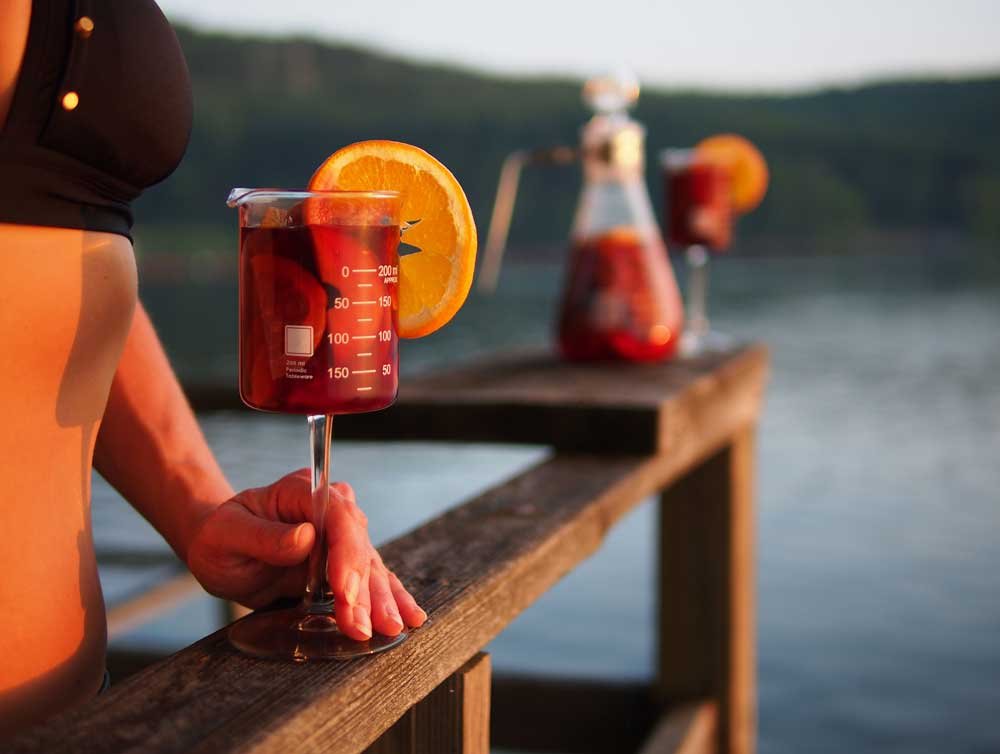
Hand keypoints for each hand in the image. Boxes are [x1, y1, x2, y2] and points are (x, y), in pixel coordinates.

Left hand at [186, 469, 426, 639]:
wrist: (221, 548)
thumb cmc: (219, 537)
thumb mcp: (226, 534)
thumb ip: (262, 536)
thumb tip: (306, 537)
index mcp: (302, 491)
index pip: (338, 516)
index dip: (346, 554)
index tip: (344, 592)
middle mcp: (330, 508)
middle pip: (358, 545)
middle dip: (363, 589)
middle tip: (363, 626)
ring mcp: (341, 536)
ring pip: (370, 566)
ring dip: (381, 599)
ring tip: (391, 628)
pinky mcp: (344, 563)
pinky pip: (372, 579)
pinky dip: (390, 598)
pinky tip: (409, 616)